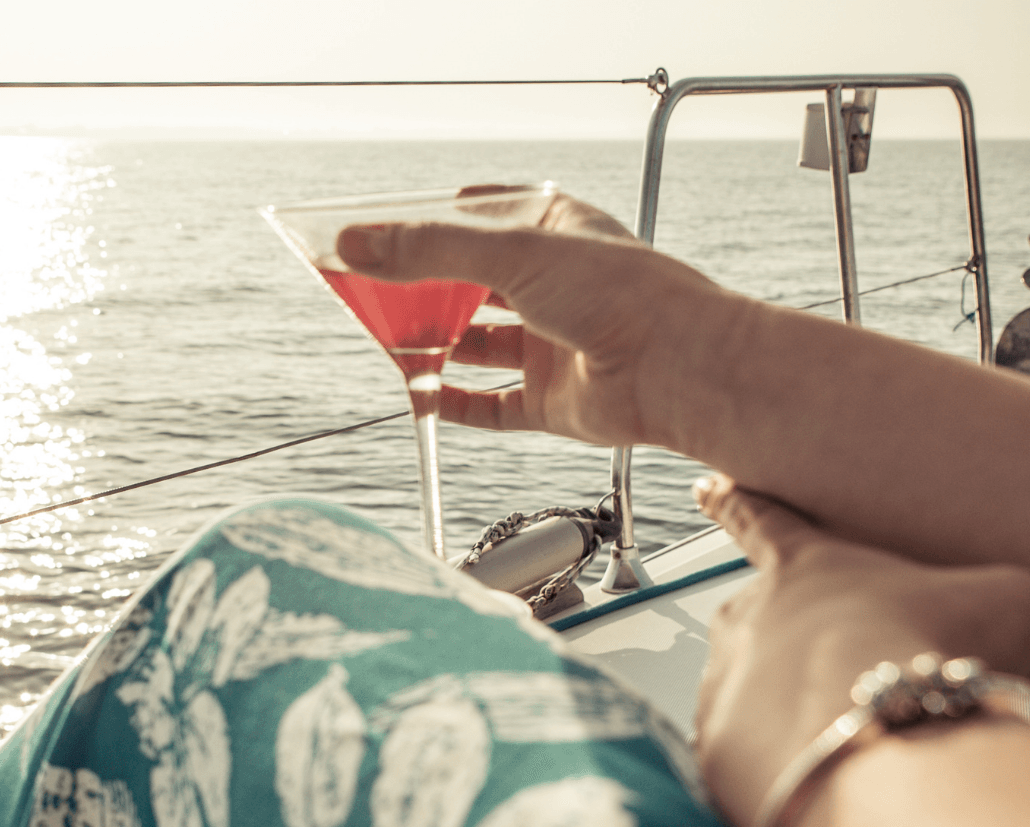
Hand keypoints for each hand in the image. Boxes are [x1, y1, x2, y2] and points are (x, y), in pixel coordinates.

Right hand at [334, 194, 757, 448]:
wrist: (677, 367)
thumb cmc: (619, 292)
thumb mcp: (510, 253)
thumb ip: (428, 252)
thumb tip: (352, 246)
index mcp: (553, 229)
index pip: (476, 218)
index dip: (428, 224)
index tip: (376, 231)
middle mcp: (553, 285)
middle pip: (469, 285)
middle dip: (422, 289)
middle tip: (370, 288)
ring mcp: (552, 343)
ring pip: (477, 344)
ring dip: (434, 344)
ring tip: (389, 339)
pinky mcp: (552, 399)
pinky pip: (493, 404)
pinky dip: (456, 403)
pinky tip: (423, 397)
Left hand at [691, 475, 1029, 826]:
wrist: (883, 743)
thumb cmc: (940, 654)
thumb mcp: (1018, 608)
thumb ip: (1016, 617)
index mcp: (806, 563)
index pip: (762, 517)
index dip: (737, 501)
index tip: (708, 487)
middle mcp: (750, 617)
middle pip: (764, 619)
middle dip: (803, 646)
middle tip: (858, 678)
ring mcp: (726, 684)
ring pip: (757, 695)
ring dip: (797, 713)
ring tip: (861, 742)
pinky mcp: (718, 753)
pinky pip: (752, 760)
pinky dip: (789, 770)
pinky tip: (839, 784)